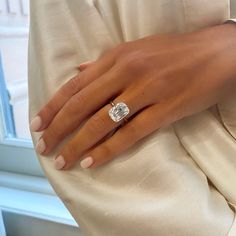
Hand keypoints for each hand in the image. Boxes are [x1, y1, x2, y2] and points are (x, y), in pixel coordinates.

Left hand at [30, 23, 235, 169]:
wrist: (216, 53)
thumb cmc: (175, 51)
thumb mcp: (136, 49)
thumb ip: (105, 63)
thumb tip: (79, 70)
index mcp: (118, 57)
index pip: (75, 85)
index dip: (53, 106)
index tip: (38, 124)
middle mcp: (127, 72)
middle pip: (82, 105)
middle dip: (58, 128)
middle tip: (43, 146)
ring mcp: (147, 91)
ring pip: (102, 122)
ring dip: (78, 144)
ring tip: (62, 160)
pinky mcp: (165, 110)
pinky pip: (130, 133)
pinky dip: (108, 150)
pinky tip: (91, 161)